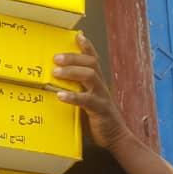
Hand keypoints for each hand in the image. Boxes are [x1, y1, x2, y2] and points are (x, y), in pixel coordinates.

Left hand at [53, 34, 131, 149]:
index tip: (78, 35)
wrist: (116, 138)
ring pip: (90, 76)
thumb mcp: (87, 100)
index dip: (87, 47)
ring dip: (72, 72)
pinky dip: (73, 96)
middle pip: (91, 63)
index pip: (93, 59)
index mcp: (98, 82)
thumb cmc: (98, 119)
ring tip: (56, 72)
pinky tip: (60, 95)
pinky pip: (87, 100)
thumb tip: (59, 82)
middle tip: (56, 58)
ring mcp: (102, 97)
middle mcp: (101, 85)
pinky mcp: (100, 110)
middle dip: (73, 57)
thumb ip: (78, 90)